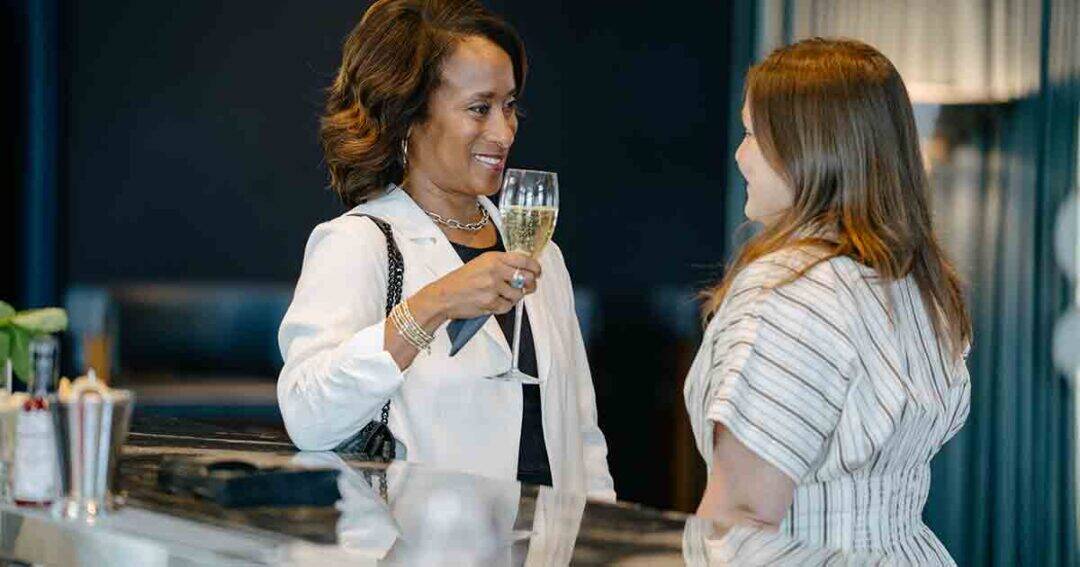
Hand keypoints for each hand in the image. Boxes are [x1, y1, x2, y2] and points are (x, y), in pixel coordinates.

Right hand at [412, 252, 541, 321]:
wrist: (443, 296)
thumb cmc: (461, 280)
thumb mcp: (481, 263)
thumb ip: (501, 264)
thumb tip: (524, 269)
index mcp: (493, 258)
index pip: (523, 259)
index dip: (535, 267)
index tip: (537, 272)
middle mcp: (495, 270)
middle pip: (526, 277)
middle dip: (530, 284)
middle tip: (528, 286)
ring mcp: (493, 287)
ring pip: (518, 294)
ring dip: (515, 297)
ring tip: (503, 295)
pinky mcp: (490, 303)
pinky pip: (508, 306)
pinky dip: (505, 306)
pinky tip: (495, 302)